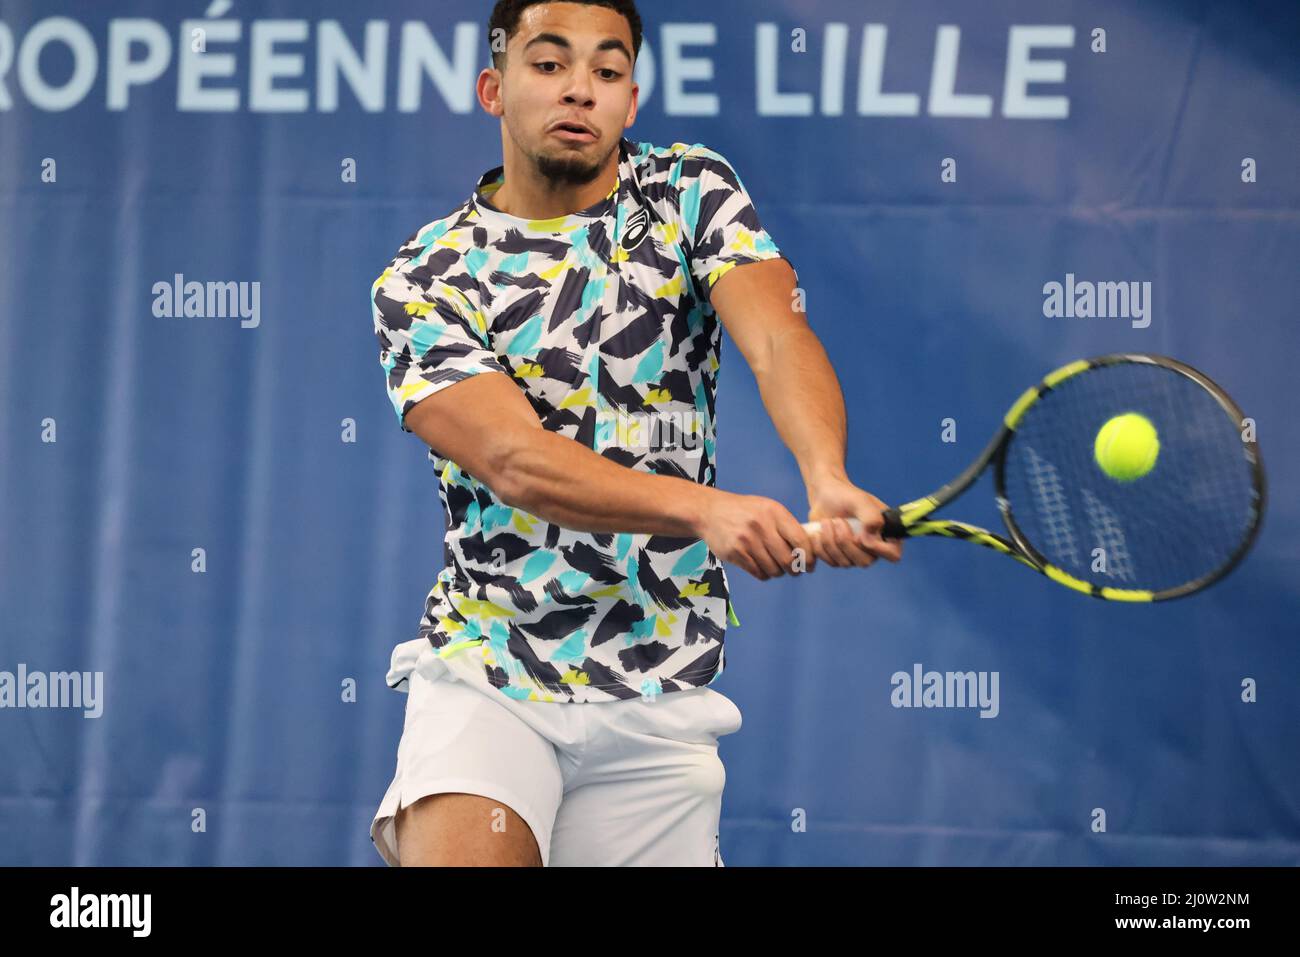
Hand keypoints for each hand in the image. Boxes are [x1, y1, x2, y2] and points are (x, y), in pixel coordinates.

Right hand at [697, 490, 816, 580]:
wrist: (710, 511)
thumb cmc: (745, 512)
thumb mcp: (767, 508)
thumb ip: (786, 525)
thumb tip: (809, 550)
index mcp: (774, 512)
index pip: (801, 540)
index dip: (809, 557)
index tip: (810, 564)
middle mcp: (761, 525)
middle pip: (788, 560)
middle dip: (794, 569)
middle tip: (794, 570)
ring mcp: (747, 540)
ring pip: (773, 569)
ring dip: (777, 572)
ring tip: (774, 566)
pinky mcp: (735, 553)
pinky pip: (758, 572)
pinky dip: (763, 574)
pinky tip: (761, 566)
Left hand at [806, 476, 903, 567]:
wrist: (825, 496)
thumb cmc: (846, 496)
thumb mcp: (860, 501)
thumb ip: (871, 517)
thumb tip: (869, 541)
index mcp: (886, 534)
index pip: (893, 554)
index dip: (877, 550)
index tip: (860, 535)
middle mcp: (873, 549)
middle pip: (865, 562)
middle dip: (846, 541)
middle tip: (837, 521)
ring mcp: (856, 555)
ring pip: (845, 563)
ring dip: (831, 541)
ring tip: (827, 522)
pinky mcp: (838, 558)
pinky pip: (831, 562)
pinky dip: (821, 546)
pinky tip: (818, 532)